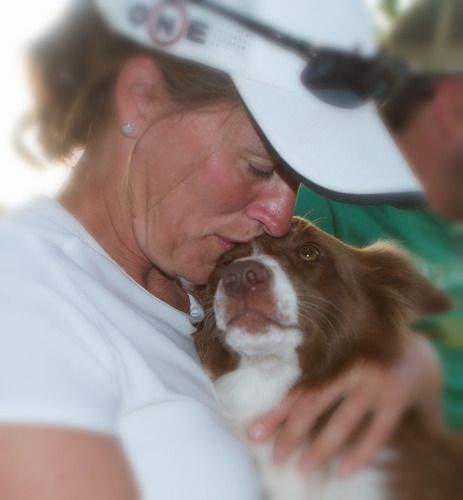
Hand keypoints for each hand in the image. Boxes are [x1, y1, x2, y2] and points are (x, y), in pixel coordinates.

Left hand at [247, 333, 442, 475]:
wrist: (417, 353)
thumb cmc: (365, 360)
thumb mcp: (341, 362)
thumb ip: (318, 381)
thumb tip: (280, 414)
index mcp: (331, 356)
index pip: (298, 388)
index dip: (275, 412)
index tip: (254, 434)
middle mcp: (349, 366)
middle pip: (313, 402)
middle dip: (292, 433)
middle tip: (277, 457)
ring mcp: (374, 381)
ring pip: (342, 421)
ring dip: (320, 448)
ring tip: (303, 468)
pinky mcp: (396, 398)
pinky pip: (376, 433)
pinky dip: (359, 455)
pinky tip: (343, 471)